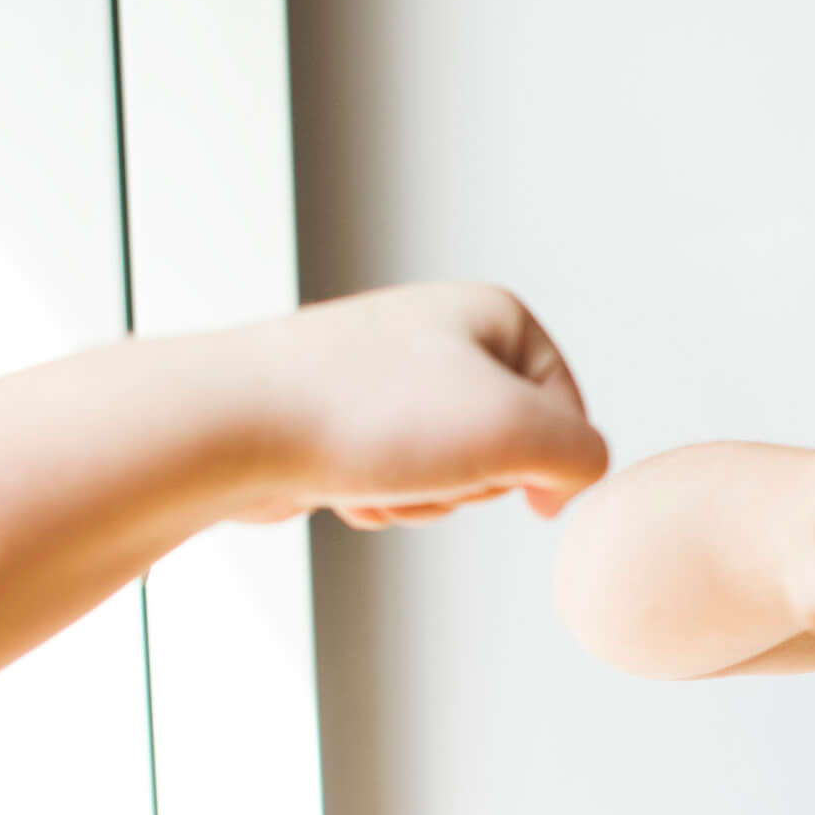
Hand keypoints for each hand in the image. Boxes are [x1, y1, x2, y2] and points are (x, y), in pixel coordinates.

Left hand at [229, 284, 611, 527]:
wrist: (232, 426)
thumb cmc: (365, 414)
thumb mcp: (516, 429)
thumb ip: (583, 456)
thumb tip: (568, 483)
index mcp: (491, 314)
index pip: (571, 412)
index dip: (545, 460)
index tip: (506, 473)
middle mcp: (439, 336)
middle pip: (508, 449)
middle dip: (470, 482)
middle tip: (427, 465)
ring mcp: (387, 377)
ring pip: (450, 474)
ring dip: (422, 498)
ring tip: (375, 475)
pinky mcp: (343, 420)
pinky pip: (395, 482)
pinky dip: (378, 500)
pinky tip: (343, 486)